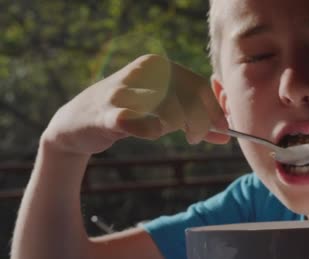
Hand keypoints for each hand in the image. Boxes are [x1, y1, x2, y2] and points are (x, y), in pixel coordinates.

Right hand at [42, 54, 228, 155]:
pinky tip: (152, 133)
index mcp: (157, 65)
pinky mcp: (107, 114)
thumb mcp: (163, 111)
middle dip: (200, 121)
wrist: (77, 124)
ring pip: (168, 109)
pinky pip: (138, 124)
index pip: (198, 85)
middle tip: (196, 137)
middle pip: (187, 97)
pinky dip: (151, 131)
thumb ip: (194, 119)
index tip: (223, 129)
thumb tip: (227, 134)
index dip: (215, 110)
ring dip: (176, 126)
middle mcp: (141, 72)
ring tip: (167, 131)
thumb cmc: (129, 114)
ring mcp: (123, 91)